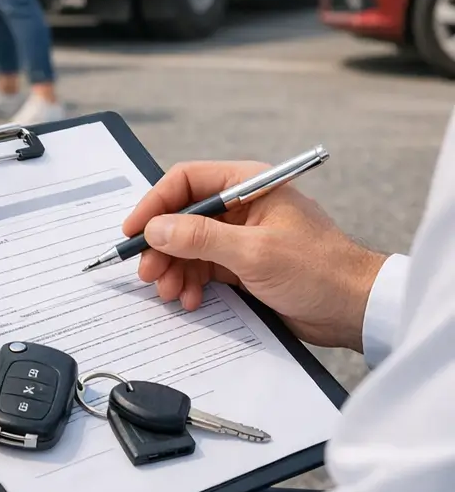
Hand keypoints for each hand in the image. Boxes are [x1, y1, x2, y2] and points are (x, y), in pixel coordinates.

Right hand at [122, 161, 386, 351]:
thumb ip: (201, 237)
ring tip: (169, 292)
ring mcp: (241, 236)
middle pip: (183, 216)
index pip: (186, 181)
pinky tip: (189, 299)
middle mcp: (241, 206)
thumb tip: (156, 229)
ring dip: (174, 268)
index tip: (134, 230)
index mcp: (248, 184)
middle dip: (162, 245)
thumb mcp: (254, 252)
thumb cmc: (319, 270)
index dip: (155, 203)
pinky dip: (191, 282)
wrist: (357, 310)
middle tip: (148, 272)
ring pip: (189, 245)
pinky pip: (203, 267)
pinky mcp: (243, 264)